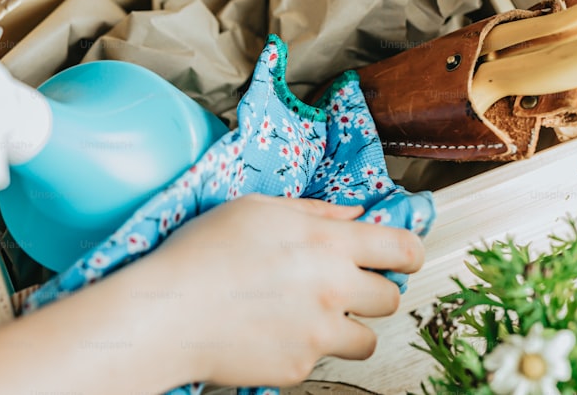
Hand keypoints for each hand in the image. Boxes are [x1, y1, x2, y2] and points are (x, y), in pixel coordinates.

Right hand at [142, 194, 425, 386]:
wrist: (168, 313)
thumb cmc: (203, 254)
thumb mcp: (256, 209)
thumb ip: (315, 211)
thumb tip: (352, 215)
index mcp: (327, 243)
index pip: (402, 250)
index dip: (408, 253)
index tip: (401, 257)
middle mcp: (332, 289)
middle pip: (390, 298)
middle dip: (373, 291)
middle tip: (344, 286)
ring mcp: (319, 333)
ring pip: (367, 339)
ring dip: (348, 327)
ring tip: (311, 314)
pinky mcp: (300, 367)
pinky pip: (322, 360)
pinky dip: (307, 348)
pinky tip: (275, 331)